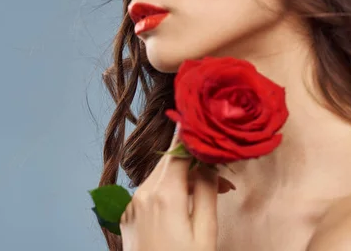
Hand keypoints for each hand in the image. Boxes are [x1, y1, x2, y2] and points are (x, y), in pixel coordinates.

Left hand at [119, 125, 231, 250]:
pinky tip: (184, 206)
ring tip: (209, 194)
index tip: (201, 119)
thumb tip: (208, 163)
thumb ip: (205, 192)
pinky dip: (167, 191)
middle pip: (170, 163)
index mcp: (163, 195)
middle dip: (195, 163)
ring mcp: (131, 204)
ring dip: (182, 178)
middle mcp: (142, 194)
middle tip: (223, 180)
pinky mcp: (126, 215)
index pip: (178, 151)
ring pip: (160, 176)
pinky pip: (149, 192)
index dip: (191, 135)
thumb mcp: (205, 232)